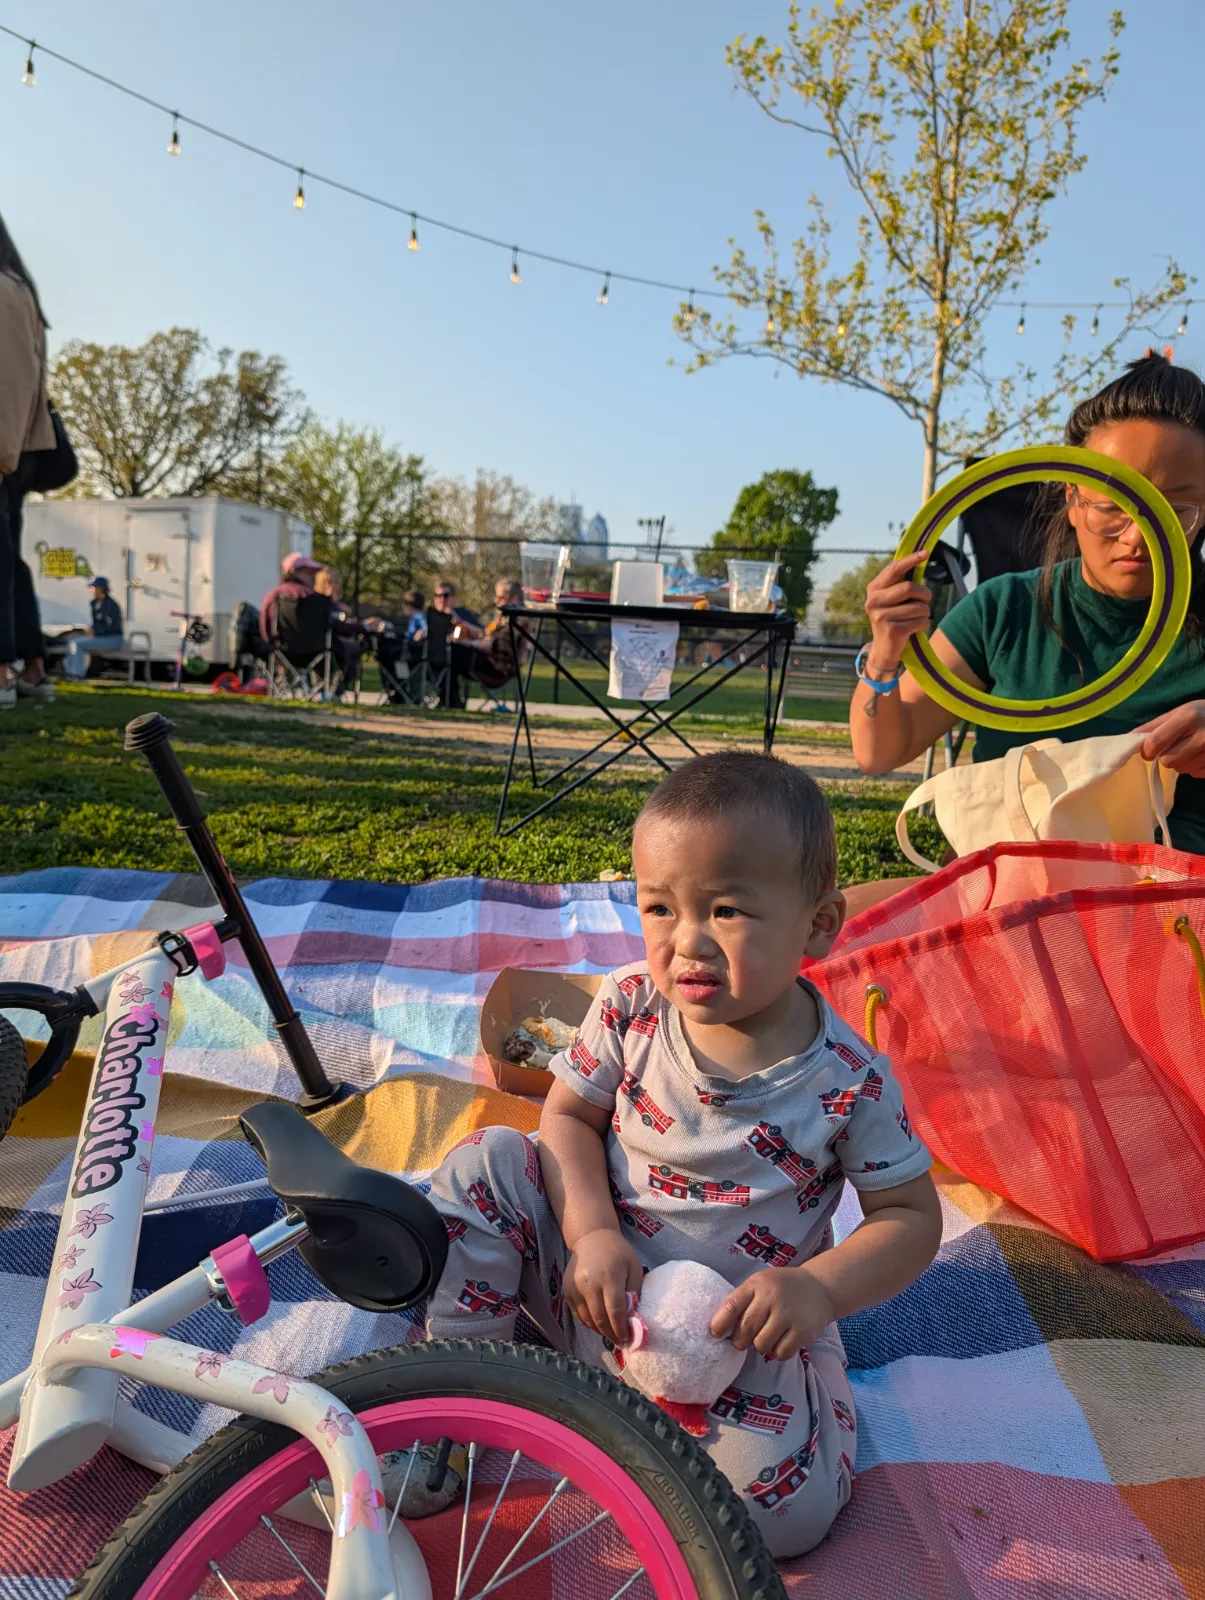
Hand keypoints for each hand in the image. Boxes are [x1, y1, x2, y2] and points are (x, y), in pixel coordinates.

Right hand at [564, 1229, 642, 1345]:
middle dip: (611, 1334)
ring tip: (610, 1333)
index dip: (621, 1328)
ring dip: (600, 1330)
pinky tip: (598, 1323)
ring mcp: (575, 1287)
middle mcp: (589, 1283)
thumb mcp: (633, 1266)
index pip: (615, 1310)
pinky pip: (577, 1314)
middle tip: (620, 1341)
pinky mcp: (567, 1290)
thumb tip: (632, 1318)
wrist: (591, 1237)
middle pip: (600, 1318)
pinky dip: (588, 1322)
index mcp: (609, 1276)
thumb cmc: (618, 1252)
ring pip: (587, 1319)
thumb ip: (634, 1291)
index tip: (628, 1338)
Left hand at [709, 1268, 835, 1361]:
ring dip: (761, 1346)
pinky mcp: (803, 1331)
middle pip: (745, 1330)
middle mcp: (772, 1297)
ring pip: (761, 1345)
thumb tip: (720, 1329)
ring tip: (768, 1336)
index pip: (732, 1305)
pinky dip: (777, 1352)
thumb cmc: (781, 1288)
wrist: (820, 1288)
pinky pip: (780, 1353)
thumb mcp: (760, 1285)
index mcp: (757, 1284)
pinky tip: (781, 1341)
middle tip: (745, 1339)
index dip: (720, 1323)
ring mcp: (789, 1314)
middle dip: (740, 1341)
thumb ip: (743, 1302)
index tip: (715, 1334)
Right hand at [863, 553, 931, 671]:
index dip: (911, 560)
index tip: (926, 553)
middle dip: (924, 594)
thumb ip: (900, 583)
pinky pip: (920, 621)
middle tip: (926, 599)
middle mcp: (873, 601)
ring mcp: (881, 617)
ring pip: (918, 607)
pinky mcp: (892, 631)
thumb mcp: (891, 599)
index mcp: (873, 589)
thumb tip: (920, 559)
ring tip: (917, 618)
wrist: (884, 649)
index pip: (894, 569)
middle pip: (909, 588)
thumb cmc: (893, 618)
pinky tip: (915, 628)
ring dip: (925, 613)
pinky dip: (924, 624)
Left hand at [1139, 701, 1204, 778]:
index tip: (1149, 749)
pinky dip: (1195, 767)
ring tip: (1190, 749)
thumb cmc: (1200, 714)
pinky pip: (1196, 774)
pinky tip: (1201, 754)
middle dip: (1166, 757)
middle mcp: (1203, 735)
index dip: (1147, 750)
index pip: (1155, 743)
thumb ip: (1152, 727)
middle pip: (1168, 761)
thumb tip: (1128, 739)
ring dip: (1181, 762)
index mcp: (1188, 718)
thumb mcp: (1178, 713)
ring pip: (1182, 770)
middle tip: (1174, 747)